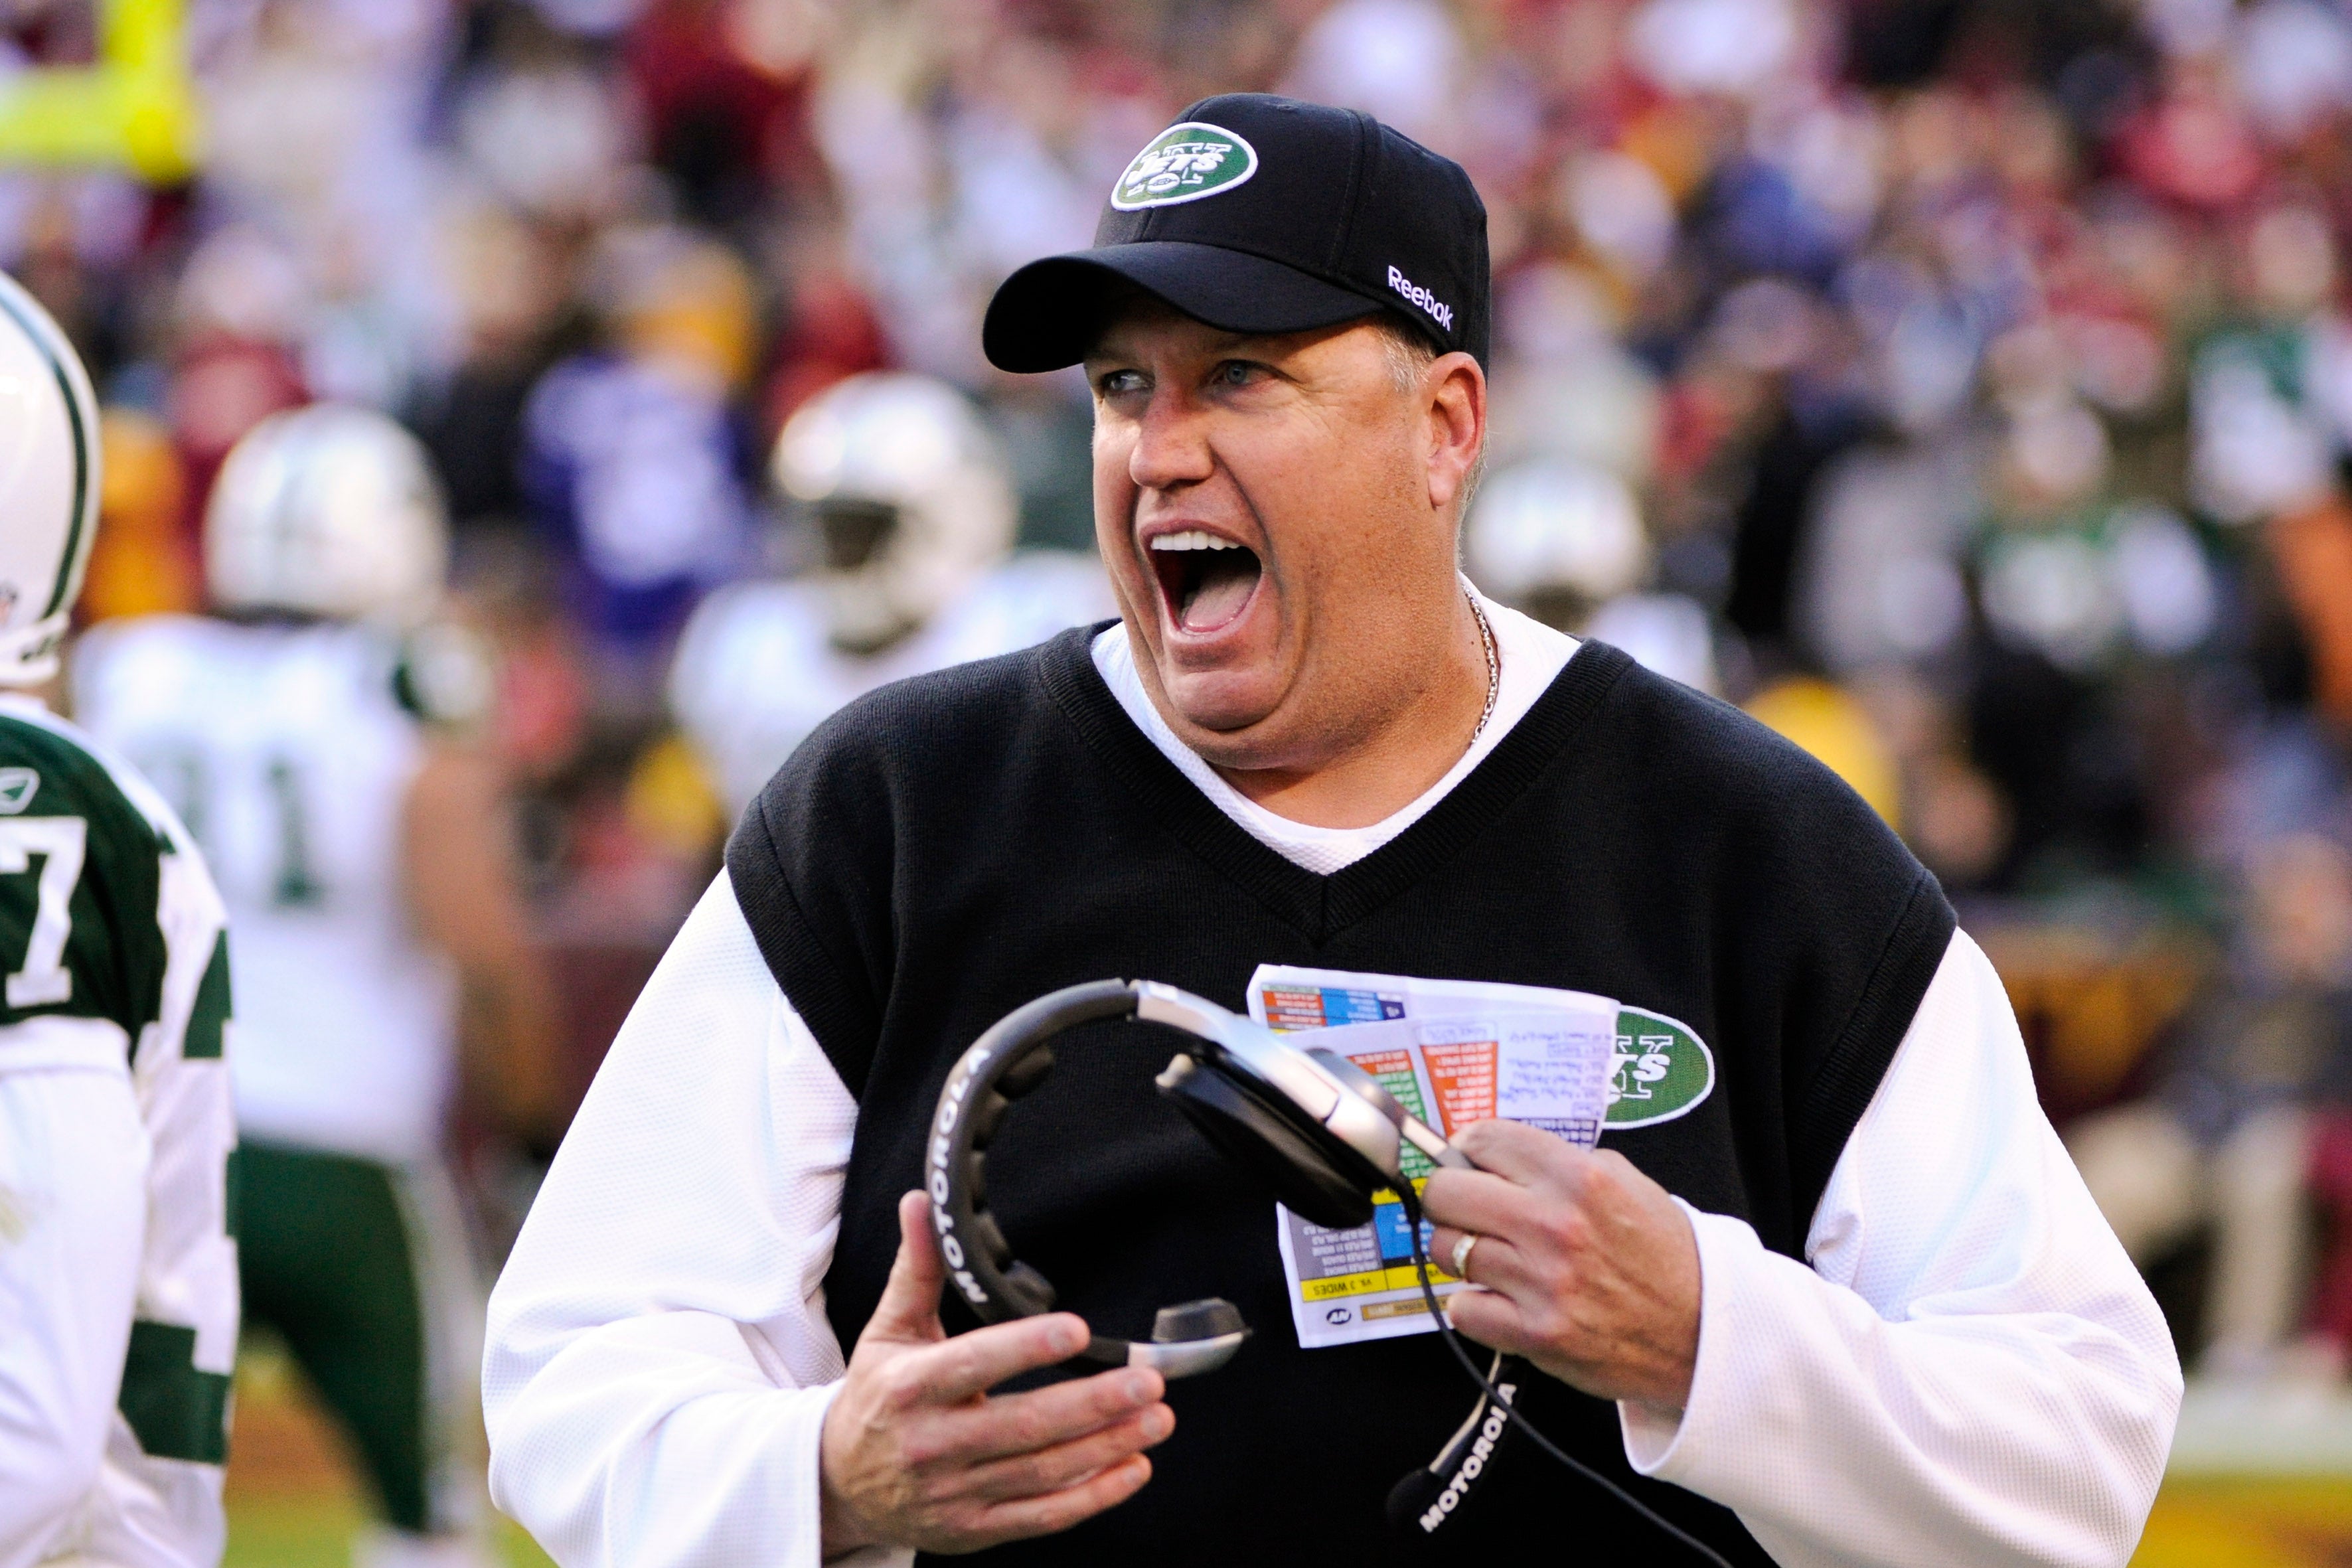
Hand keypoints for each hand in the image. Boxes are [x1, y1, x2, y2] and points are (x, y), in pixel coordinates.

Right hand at [819, 1191, 1175, 1556]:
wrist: (841, 1484)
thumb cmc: (878, 1397)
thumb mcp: (889, 1330)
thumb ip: (919, 1268)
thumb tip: (922, 1202)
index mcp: (911, 1387)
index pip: (974, 1364)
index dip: (1026, 1349)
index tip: (1077, 1331)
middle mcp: (932, 1445)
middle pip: (1023, 1425)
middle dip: (1093, 1404)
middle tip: (1148, 1382)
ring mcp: (955, 1493)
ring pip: (1042, 1471)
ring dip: (1107, 1446)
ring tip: (1156, 1418)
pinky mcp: (973, 1529)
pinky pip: (1042, 1516)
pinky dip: (1094, 1496)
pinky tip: (1133, 1468)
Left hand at [1421, 1120, 1700, 1410]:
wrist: (1703, 1330)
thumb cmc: (1662, 1253)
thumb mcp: (1624, 1181)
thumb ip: (1558, 1163)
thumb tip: (1490, 1155)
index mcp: (1578, 1178)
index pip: (1484, 1139)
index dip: (1468, 1148)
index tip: (1470, 1161)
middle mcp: (1555, 1225)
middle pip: (1446, 1192)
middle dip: (1450, 1196)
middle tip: (1468, 1209)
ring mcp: (1542, 1283)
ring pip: (1446, 1249)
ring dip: (1461, 1252)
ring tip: (1493, 1257)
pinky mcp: (1535, 1335)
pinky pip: (1462, 1309)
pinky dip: (1474, 1306)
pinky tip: (1501, 1301)